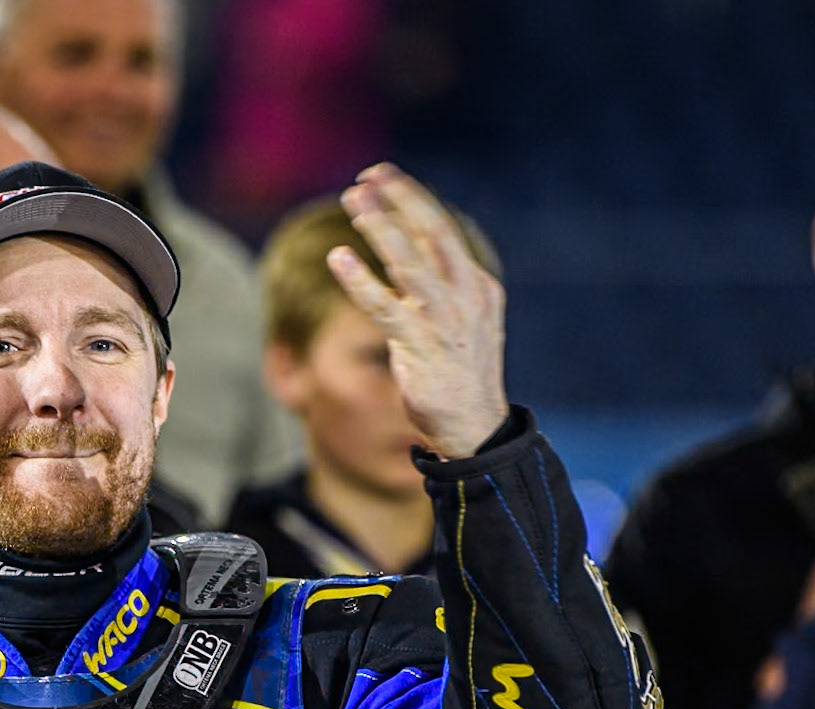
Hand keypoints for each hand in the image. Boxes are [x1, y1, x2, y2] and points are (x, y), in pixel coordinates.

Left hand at [329, 163, 506, 458]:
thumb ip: (435, 286)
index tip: (381, 175)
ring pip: (413, 265)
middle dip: (401, 200)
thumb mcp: (456, 320)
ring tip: (355, 203)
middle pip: (434, 234)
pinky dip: (361, 281)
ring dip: (382, 230)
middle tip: (366, 177)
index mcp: (476, 286)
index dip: (410, 199)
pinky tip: (338, 259)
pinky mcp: (422, 349)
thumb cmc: (458, 373)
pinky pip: (387, 308)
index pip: (441, 231)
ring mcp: (447, 322)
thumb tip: (403, 251)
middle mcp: (467, 297)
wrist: (474, 427)